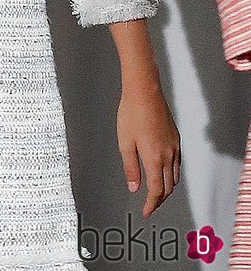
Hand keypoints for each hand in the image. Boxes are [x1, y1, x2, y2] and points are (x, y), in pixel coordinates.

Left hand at [116, 77, 180, 216]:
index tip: (145, 212)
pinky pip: (177, 163)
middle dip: (159, 199)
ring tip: (156, 192)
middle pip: (169, 187)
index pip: (157, 191)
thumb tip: (134, 187)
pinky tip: (163, 171)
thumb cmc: (131, 113)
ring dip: (167, 187)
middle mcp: (168, 155)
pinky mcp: (175, 138)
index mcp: (155, 158)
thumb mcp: (125, 142)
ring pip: (175, 176)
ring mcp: (174, 146)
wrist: (145, 91)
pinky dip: (171, 174)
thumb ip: (130, 167)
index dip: (151, 204)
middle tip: (149, 205)